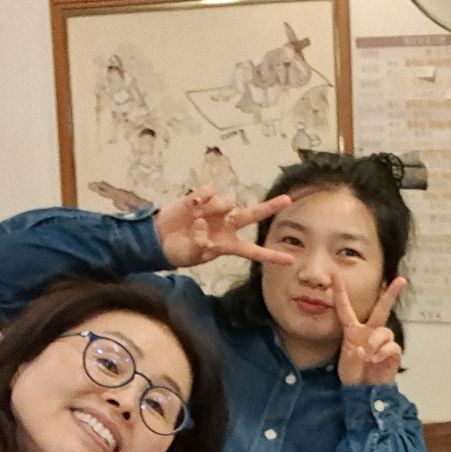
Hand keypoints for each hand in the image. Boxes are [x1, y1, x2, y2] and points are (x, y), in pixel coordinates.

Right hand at [154, 186, 294, 268]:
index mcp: (230, 245)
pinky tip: (192, 204)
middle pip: (253, 214)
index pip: (254, 252)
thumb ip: (202, 243)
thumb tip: (204, 224)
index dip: (271, 256)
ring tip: (197, 217)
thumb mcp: (193, 255)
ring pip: (227, 201)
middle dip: (270, 207)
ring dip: (214, 207)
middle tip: (287, 200)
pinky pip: (209, 191)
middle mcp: (228, 226)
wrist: (160, 238)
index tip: (290, 260)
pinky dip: (201, 197)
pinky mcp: (202, 198)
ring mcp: (217, 211)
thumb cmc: (181, 251)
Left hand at [335, 276, 406, 385]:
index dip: (341, 293)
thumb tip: (363, 349)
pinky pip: (391, 346)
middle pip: (381, 309)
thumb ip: (352, 358)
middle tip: (401, 280)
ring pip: (384, 331)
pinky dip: (384, 353)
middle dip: (390, 294)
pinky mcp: (393, 352)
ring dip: (376, 342)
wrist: (365, 392)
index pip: (346, 309)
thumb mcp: (345, 368)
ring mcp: (382, 342)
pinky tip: (377, 361)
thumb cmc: (353, 377)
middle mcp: (370, 332)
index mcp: (353, 331)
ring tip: (370, 356)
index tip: (336, 275)